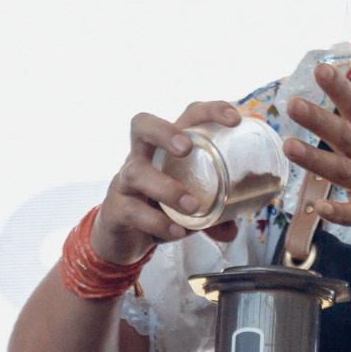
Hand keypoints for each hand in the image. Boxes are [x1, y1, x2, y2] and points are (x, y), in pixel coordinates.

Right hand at [92, 101, 242, 263]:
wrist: (122, 239)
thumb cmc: (160, 210)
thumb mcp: (191, 208)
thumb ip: (214, 217)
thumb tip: (233, 230)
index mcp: (167, 149)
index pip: (187, 117)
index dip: (210, 111)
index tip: (235, 120)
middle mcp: (142, 157)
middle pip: (142, 125)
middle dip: (165, 131)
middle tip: (186, 149)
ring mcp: (124, 181)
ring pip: (136, 171)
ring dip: (167, 188)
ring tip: (192, 206)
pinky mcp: (115, 208)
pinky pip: (132, 210)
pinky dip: (157, 222)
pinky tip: (176, 232)